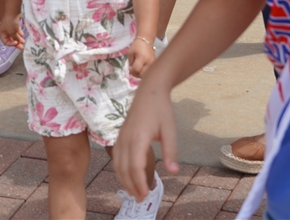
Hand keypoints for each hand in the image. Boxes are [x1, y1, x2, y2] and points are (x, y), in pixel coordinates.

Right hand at [0, 13, 23, 48]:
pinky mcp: (14, 24)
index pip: (5, 42)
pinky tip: (22, 34)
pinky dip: (19, 33)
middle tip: (22, 46)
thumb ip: (15, 38)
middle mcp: (5, 30)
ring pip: (14, 35)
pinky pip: (16, 30)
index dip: (11, 44)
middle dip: (16, 42)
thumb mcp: (12, 32)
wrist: (13, 11)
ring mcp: (9, 27)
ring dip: (18, 38)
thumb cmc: (11, 22)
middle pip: (10, 39)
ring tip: (23, 41)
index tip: (16, 43)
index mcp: (2, 33)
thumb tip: (19, 43)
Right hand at [113, 80, 177, 200]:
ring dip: (124, 180)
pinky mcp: (120, 135)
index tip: (146, 195)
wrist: (150, 89)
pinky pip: (116, 157)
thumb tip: (173, 172)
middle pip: (124, 168)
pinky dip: (120, 170)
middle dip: (131, 185)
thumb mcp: (170, 130)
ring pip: (117, 164)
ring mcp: (121, 136)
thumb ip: (171, 152)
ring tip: (134, 192)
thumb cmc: (162, 109)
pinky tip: (128, 176)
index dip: (139, 183)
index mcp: (138, 137)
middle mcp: (126, 138)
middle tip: (141, 199)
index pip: (135, 166)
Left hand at [127, 38, 154, 77]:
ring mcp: (153, 63)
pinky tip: (142, 68)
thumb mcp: (130, 53)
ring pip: (147, 74)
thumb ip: (130, 63)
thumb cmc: (137, 46)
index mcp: (142, 58)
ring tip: (138, 69)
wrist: (146, 40)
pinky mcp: (155, 64)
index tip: (130, 69)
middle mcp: (149, 61)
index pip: (136, 69)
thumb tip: (132, 70)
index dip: (132, 71)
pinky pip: (149, 71)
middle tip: (134, 70)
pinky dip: (145, 72)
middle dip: (137, 74)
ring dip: (141, 74)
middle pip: (143, 74)